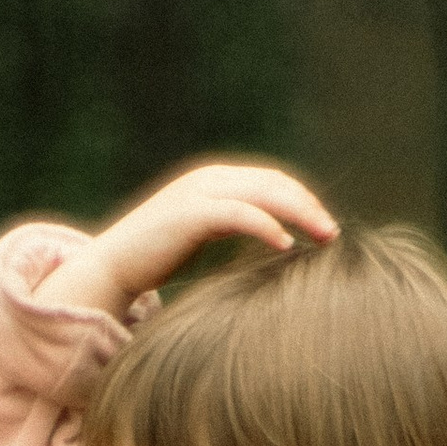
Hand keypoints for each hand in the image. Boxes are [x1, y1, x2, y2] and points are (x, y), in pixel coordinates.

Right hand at [36, 163, 336, 319]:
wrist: (112, 267)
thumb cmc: (156, 257)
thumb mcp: (200, 235)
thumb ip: (229, 226)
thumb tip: (266, 239)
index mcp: (214, 180)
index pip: (270, 180)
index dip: (302, 199)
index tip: (325, 227)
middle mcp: (209, 178)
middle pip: (273, 182)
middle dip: (308, 205)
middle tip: (334, 233)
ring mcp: (199, 192)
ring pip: (263, 193)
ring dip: (299, 214)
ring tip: (324, 237)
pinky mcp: (190, 214)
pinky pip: (239, 214)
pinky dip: (266, 226)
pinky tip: (286, 245)